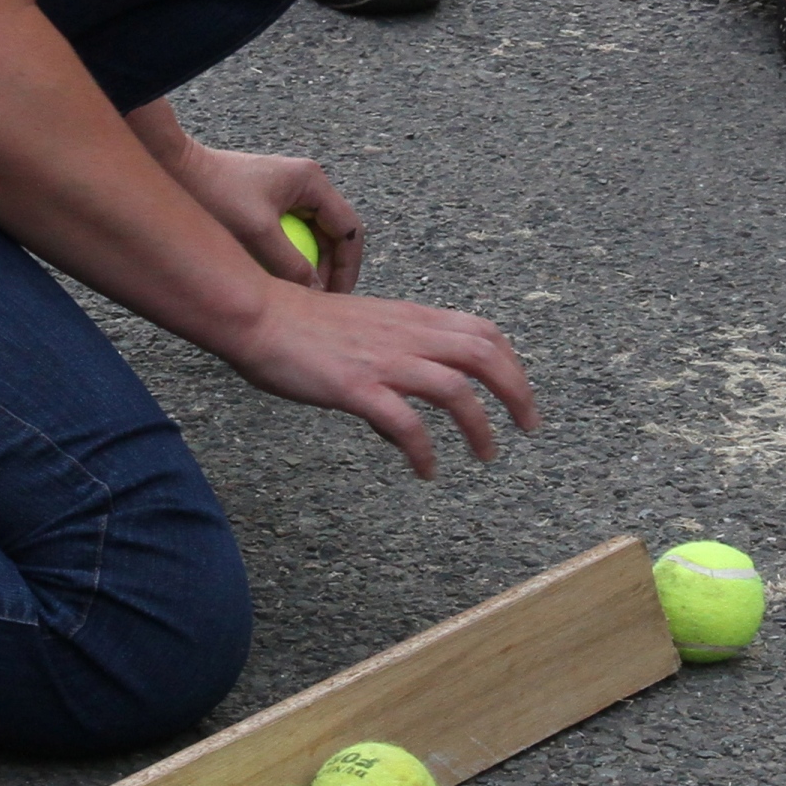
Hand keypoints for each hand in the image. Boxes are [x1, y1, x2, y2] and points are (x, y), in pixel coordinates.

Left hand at [166, 142, 364, 292]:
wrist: (175, 169)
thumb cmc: (215, 193)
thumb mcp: (258, 233)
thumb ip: (291, 264)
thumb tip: (317, 294)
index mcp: (312, 182)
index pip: (350, 230)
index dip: (348, 267)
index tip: (338, 298)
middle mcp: (305, 184)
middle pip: (334, 236)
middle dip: (329, 271)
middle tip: (319, 303)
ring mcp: (287, 193)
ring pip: (312, 239)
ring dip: (308, 267)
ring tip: (299, 296)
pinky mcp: (268, 204)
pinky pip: (290, 236)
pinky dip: (288, 258)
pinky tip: (276, 280)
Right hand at [224, 280, 538, 478]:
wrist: (258, 315)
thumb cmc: (300, 324)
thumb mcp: (361, 330)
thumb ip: (391, 362)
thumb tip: (399, 420)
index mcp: (410, 317)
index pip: (481, 330)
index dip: (511, 362)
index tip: (519, 391)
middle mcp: (406, 334)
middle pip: (484, 354)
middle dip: (517, 391)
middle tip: (527, 426)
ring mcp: (384, 360)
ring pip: (456, 389)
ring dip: (480, 425)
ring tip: (486, 454)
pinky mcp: (356, 387)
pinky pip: (405, 424)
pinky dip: (424, 450)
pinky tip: (426, 470)